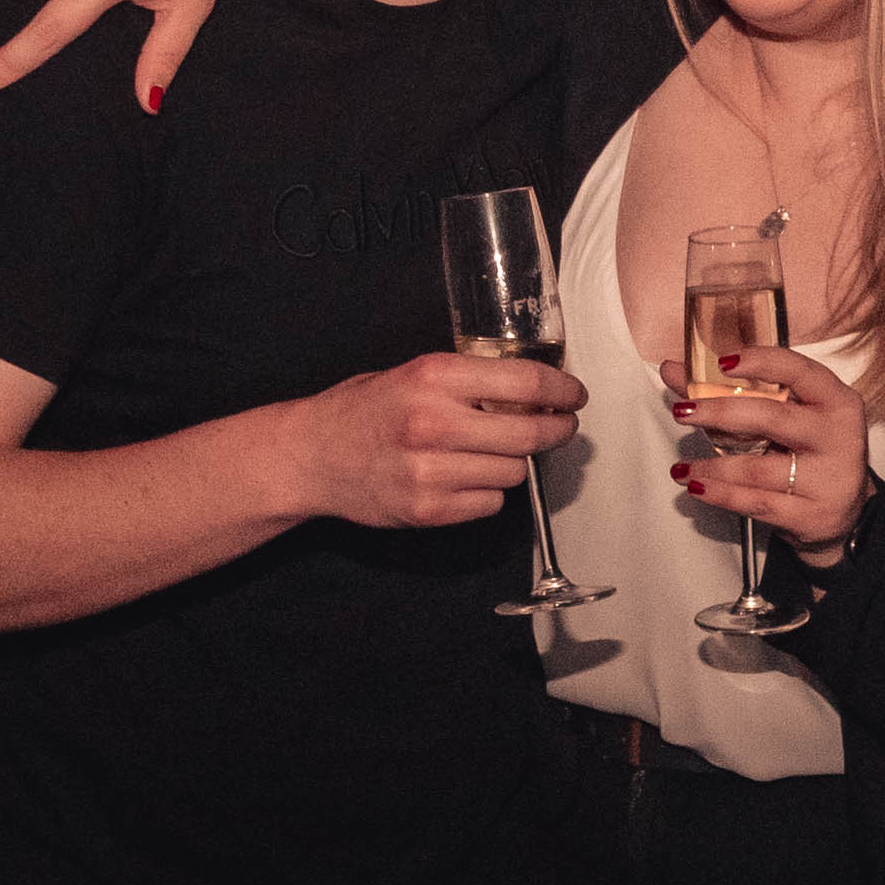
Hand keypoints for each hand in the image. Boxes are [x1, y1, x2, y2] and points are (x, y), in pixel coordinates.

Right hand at [290, 348, 580, 531]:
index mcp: (433, 378)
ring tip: (483, 453)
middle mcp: (434, 423)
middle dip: (556, 430)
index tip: (574, 395)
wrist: (310, 456)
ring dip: (512, 464)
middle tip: (560, 426)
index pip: (525, 382)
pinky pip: (489, 504)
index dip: (561, 389)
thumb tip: (534, 390)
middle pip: (530, 433)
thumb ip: (468, 381)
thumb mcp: (412, 374)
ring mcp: (431, 471)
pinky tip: (460, 478)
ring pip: (513, 472)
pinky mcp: (428, 510)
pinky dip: (486, 494)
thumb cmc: (364, 410)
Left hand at [675, 340, 873, 557]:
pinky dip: (721, 495)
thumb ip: (728, 392)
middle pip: (772, 417)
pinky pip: (756, 502)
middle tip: (683, 412)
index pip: (799, 370)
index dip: (760, 362)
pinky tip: (698, 487)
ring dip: (711, 467)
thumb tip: (673, 370)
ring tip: (682, 467)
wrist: (844, 512)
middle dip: (719, 412)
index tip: (722, 363)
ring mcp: (827, 477)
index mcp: (835, 400)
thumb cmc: (810, 452)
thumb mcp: (783, 416)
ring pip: (757, 468)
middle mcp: (837, 435)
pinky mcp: (812, 513)